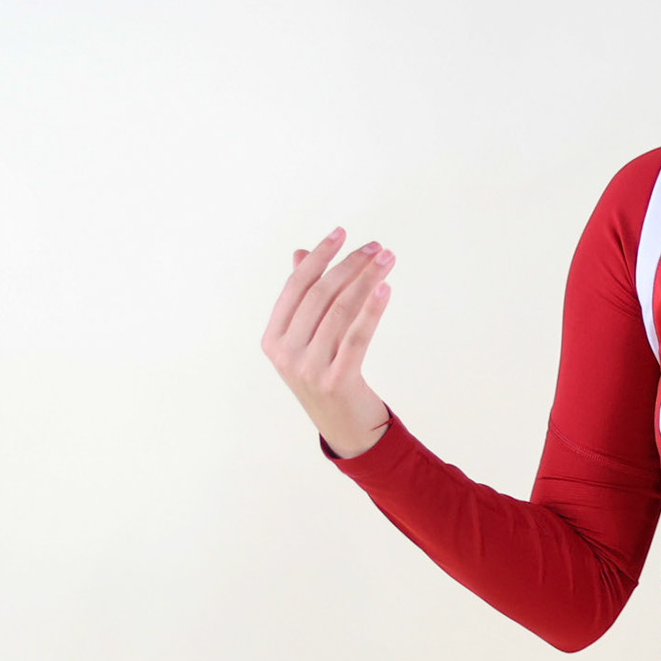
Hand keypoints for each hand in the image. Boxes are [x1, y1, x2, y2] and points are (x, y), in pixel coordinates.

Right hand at [260, 226, 394, 457]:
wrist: (345, 427)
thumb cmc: (326, 374)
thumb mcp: (307, 339)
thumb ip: (303, 299)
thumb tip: (301, 253)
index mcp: (273, 338)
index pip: (296, 286)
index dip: (319, 256)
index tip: (341, 232)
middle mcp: (286, 353)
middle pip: (320, 294)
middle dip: (350, 264)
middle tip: (377, 247)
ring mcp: (308, 369)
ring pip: (340, 311)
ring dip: (366, 280)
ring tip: (387, 261)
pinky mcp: (336, 380)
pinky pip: (356, 336)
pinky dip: (372, 309)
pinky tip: (385, 288)